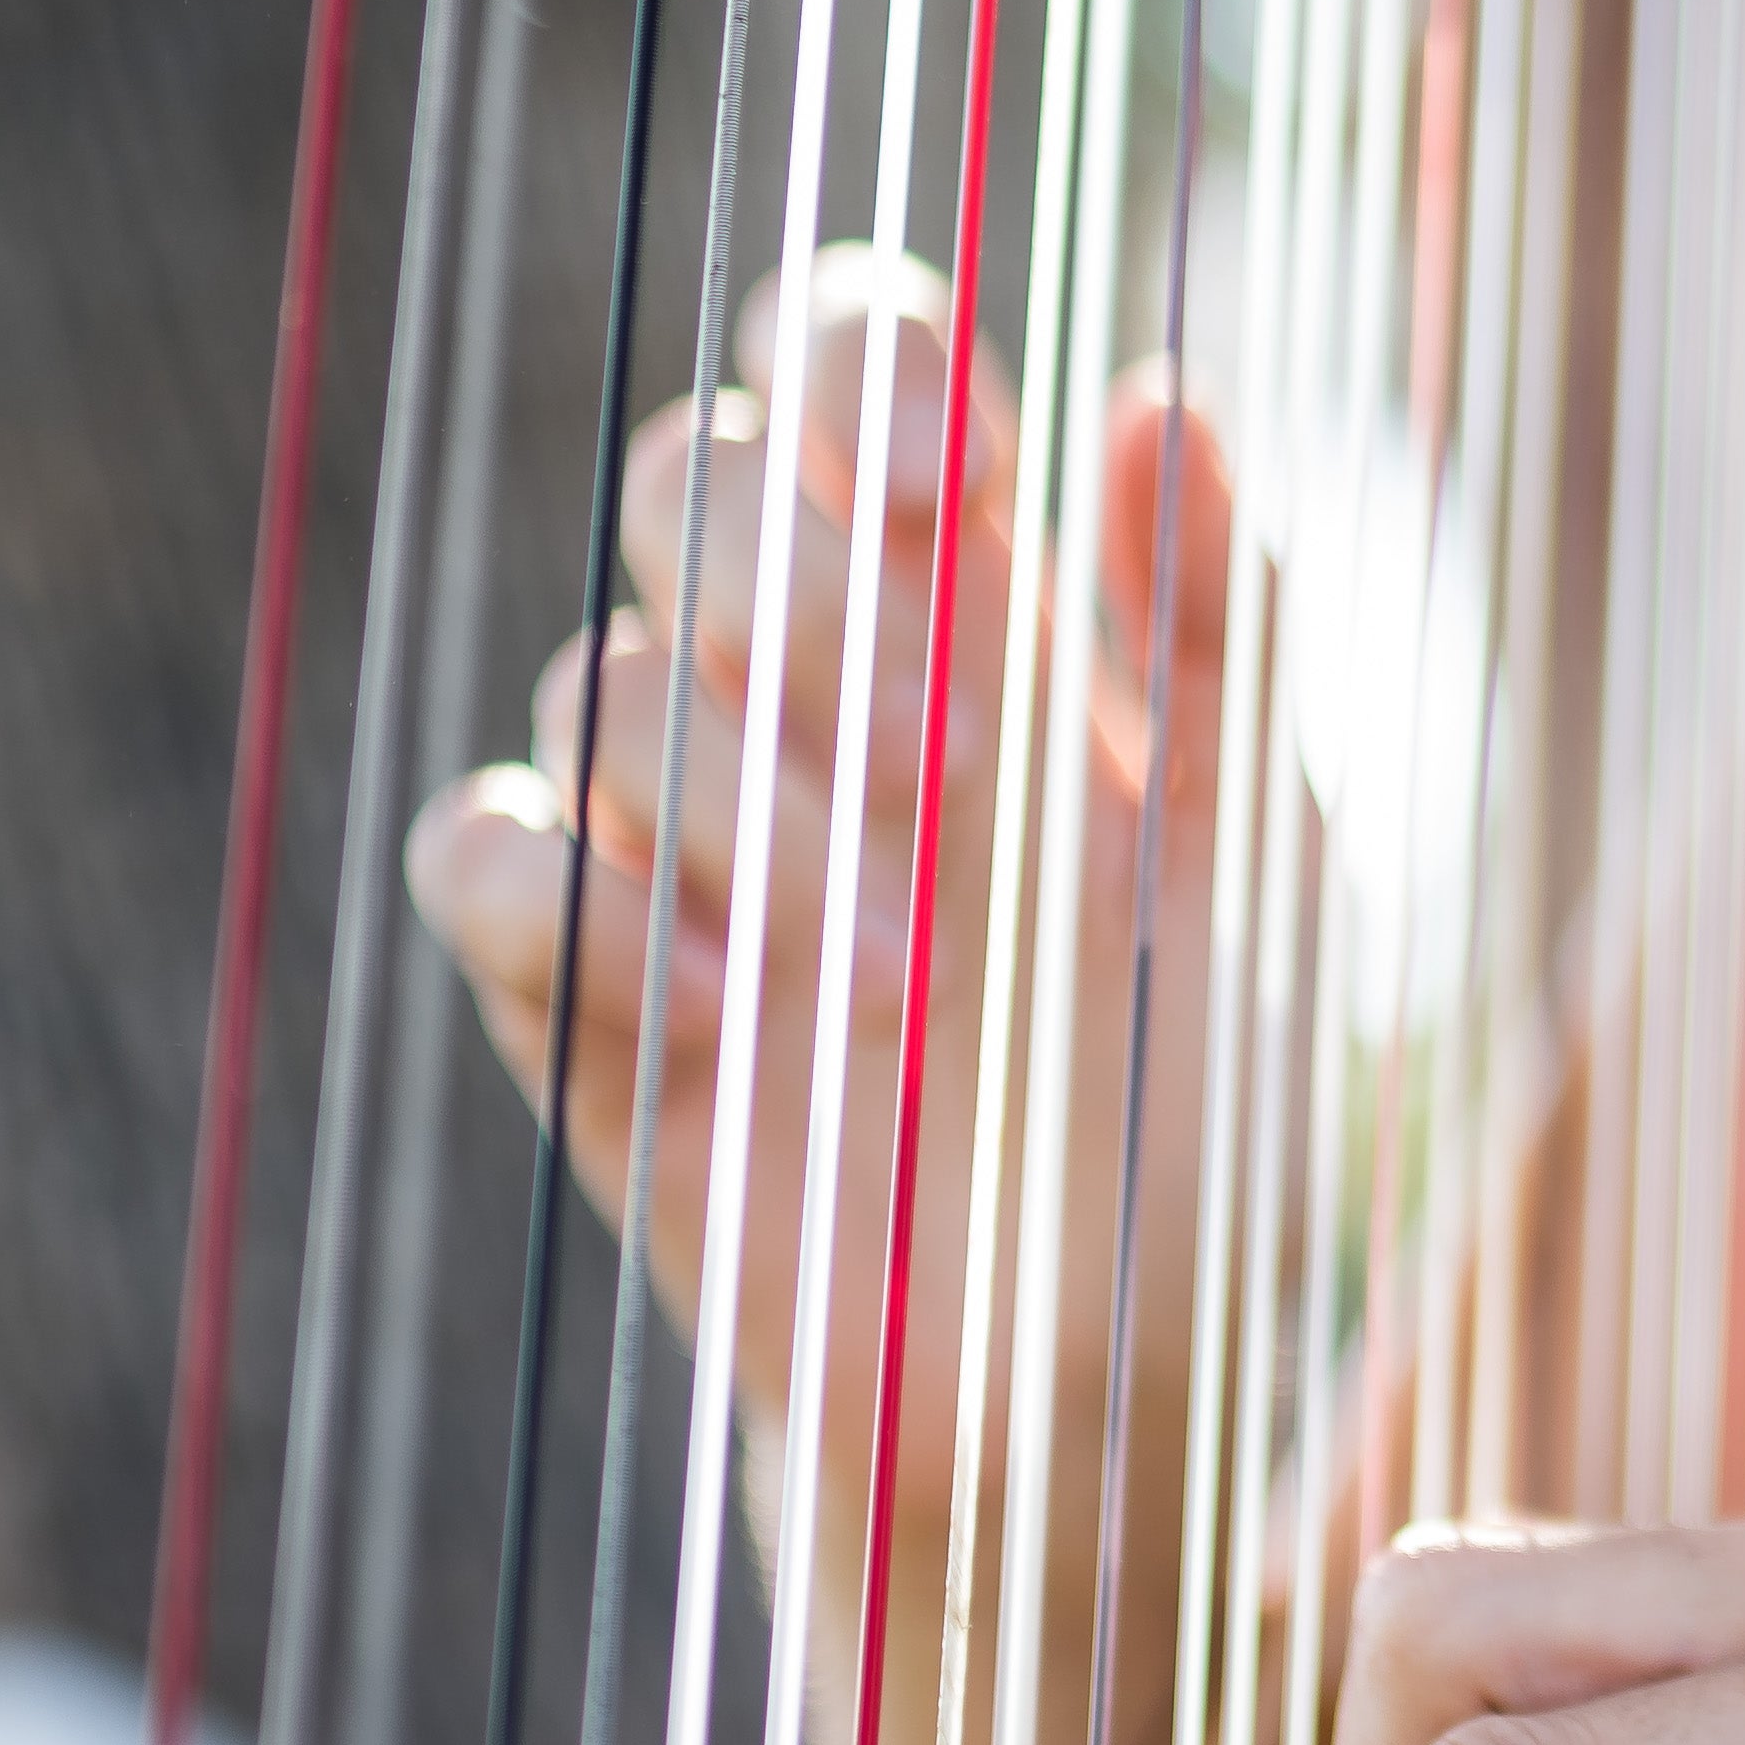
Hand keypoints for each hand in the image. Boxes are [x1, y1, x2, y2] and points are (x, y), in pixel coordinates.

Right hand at [405, 253, 1253, 1604]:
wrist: (1107, 1387)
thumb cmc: (1203, 1108)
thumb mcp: (1264, 861)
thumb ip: (1219, 628)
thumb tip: (1147, 392)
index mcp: (969, 603)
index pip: (844, 362)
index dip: (855, 357)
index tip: (938, 461)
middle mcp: (799, 691)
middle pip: (684, 475)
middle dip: (803, 589)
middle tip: (946, 756)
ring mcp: (672, 838)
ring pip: (604, 676)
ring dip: (756, 802)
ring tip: (902, 964)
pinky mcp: (573, 995)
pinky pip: (479, 858)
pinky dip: (586, 907)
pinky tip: (739, 1015)